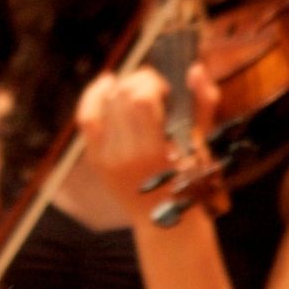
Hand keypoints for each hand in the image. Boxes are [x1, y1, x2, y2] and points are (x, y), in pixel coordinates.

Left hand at [76, 63, 218, 219]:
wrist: (162, 219)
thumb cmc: (189, 180)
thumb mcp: (201, 143)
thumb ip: (201, 104)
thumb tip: (195, 69)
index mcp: (155, 151)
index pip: (139, 99)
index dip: (151, 82)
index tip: (166, 88)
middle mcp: (125, 155)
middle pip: (121, 97)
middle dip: (139, 81)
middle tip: (154, 87)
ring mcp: (106, 158)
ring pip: (105, 103)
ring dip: (122, 88)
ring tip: (138, 91)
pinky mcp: (95, 159)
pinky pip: (87, 118)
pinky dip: (94, 96)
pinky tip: (107, 83)